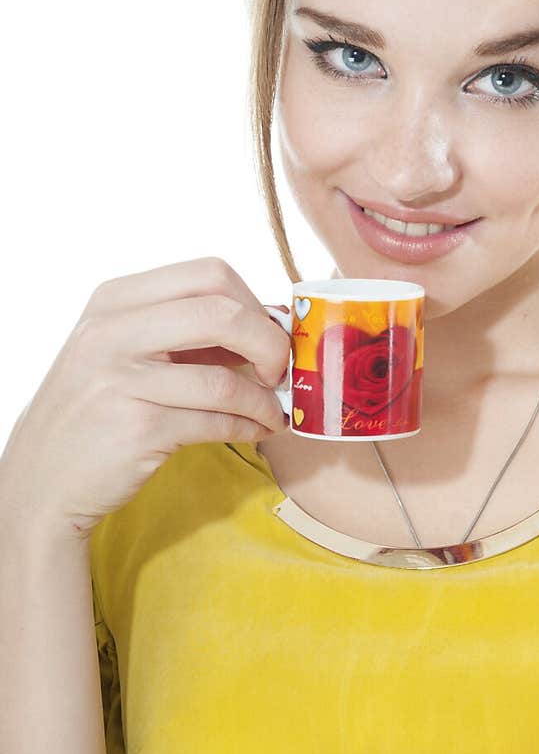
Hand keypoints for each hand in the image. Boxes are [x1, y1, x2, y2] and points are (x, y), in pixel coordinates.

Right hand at [1, 256, 290, 537]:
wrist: (42, 479)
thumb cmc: (95, 411)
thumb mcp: (121, 352)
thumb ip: (182, 331)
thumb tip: (269, 321)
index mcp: (114, 301)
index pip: (208, 274)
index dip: (253, 303)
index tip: (270, 333)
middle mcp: (112, 332)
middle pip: (222, 313)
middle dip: (269, 343)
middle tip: (280, 372)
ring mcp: (121, 380)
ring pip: (224, 379)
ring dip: (264, 400)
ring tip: (274, 412)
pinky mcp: (137, 429)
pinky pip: (216, 422)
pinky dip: (248, 426)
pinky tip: (256, 430)